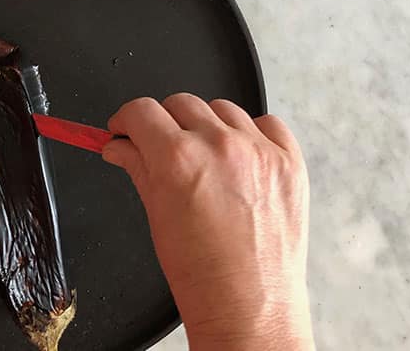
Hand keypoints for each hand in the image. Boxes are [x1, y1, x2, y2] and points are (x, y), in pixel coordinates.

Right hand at [103, 95, 312, 350]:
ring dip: (208, 126)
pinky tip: (242, 159)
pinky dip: (252, 134)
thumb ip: (137, 168)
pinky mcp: (289, 161)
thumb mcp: (155, 216)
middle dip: (164, 123)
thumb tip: (120, 146)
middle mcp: (219, 145)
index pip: (141, 111)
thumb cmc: (200, 274)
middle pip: (180, 102)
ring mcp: (259, 150)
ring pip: (222, 109)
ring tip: (207, 160)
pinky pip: (268, 124)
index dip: (126, 120)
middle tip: (163, 149)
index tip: (127, 130)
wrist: (248, 308)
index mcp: (178, 158)